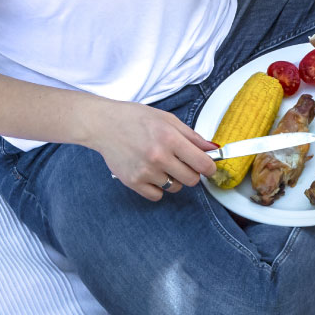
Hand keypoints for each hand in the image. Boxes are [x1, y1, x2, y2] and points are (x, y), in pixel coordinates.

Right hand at [89, 100, 218, 200]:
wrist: (102, 124)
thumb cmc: (134, 119)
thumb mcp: (167, 119)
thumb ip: (192, 136)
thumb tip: (213, 149)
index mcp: (169, 138)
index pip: (203, 164)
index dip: (209, 167)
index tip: (206, 166)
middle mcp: (158, 157)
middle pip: (192, 180)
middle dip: (190, 173)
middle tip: (180, 162)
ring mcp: (145, 171)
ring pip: (175, 188)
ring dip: (172, 179)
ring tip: (159, 163)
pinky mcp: (133, 182)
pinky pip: (157, 195)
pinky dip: (157, 187)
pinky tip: (149, 172)